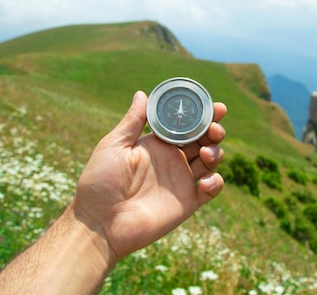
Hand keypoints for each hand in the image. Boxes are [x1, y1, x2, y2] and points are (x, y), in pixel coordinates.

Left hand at [72, 90, 226, 262]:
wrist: (100, 222)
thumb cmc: (99, 182)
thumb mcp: (113, 146)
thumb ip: (132, 122)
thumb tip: (142, 93)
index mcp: (156, 143)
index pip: (184, 124)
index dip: (201, 114)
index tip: (215, 107)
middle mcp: (171, 159)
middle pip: (202, 139)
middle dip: (213, 130)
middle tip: (214, 128)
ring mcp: (181, 180)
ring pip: (210, 161)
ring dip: (215, 152)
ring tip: (205, 153)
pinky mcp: (187, 202)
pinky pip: (211, 190)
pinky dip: (216, 182)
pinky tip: (206, 181)